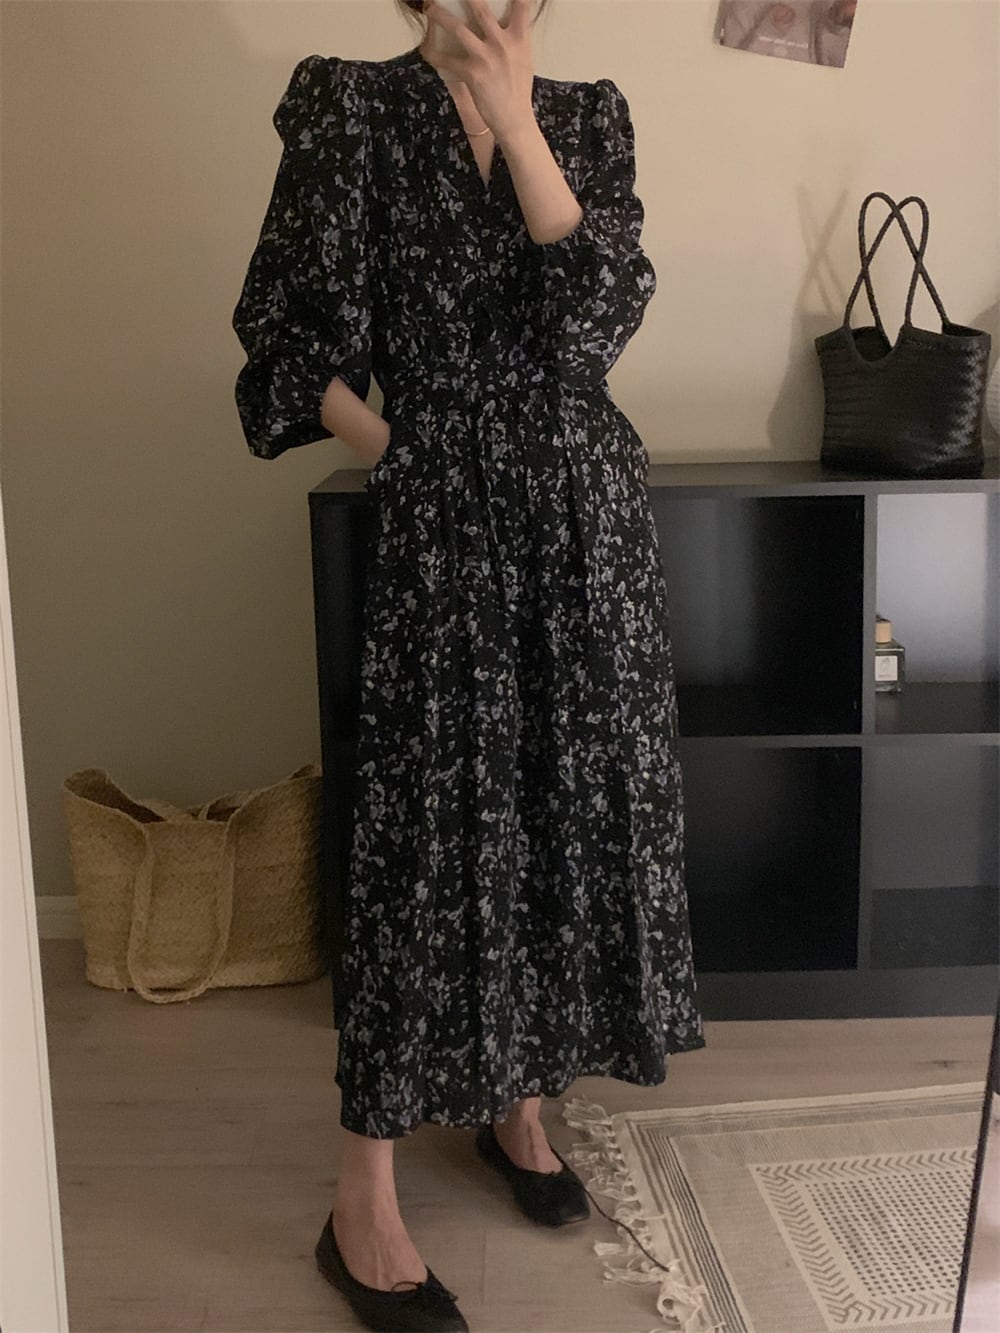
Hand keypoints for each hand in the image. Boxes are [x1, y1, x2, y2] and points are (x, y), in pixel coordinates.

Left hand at [424, 0, 536, 144]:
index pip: (522, 5)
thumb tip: (507, 23)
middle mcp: (502, 43)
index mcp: (519, 39)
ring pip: (458, 29)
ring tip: (429, 8)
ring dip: (440, 16)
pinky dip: (434, 55)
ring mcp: (486, 57)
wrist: (514, 119)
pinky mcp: (472, 73)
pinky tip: (426, 51)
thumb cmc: (519, 90)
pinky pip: (447, 60)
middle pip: (481, 10)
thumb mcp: (525, 59)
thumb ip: (516, 39)